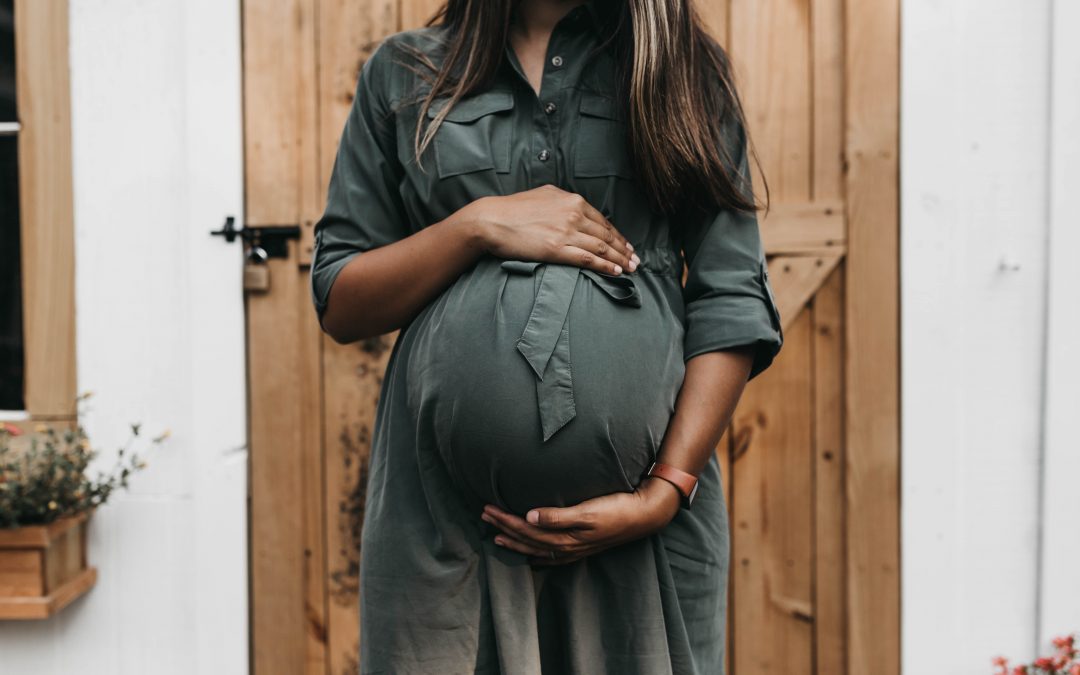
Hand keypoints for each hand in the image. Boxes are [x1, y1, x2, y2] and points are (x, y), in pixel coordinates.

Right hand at [467, 184, 639, 274]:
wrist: (491, 220)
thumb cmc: (513, 210)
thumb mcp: (543, 195)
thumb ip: (562, 201)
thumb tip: (573, 205)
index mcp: (572, 200)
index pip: (603, 220)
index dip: (618, 235)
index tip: (626, 246)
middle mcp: (573, 214)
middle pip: (606, 235)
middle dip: (624, 249)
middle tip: (636, 260)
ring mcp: (566, 231)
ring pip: (601, 247)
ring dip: (619, 259)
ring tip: (630, 269)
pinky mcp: (557, 248)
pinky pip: (588, 259)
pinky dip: (605, 266)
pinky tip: (615, 272)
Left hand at [480, 477, 681, 564]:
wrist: (644, 515)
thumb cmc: (616, 508)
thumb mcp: (588, 510)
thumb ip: (558, 516)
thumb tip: (529, 516)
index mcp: (565, 537)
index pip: (526, 530)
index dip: (505, 520)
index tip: (488, 509)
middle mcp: (567, 547)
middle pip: (527, 539)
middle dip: (504, 528)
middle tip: (484, 515)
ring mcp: (575, 549)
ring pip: (536, 548)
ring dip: (515, 541)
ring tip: (497, 535)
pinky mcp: (582, 547)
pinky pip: (552, 556)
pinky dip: (536, 554)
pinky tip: (530, 555)